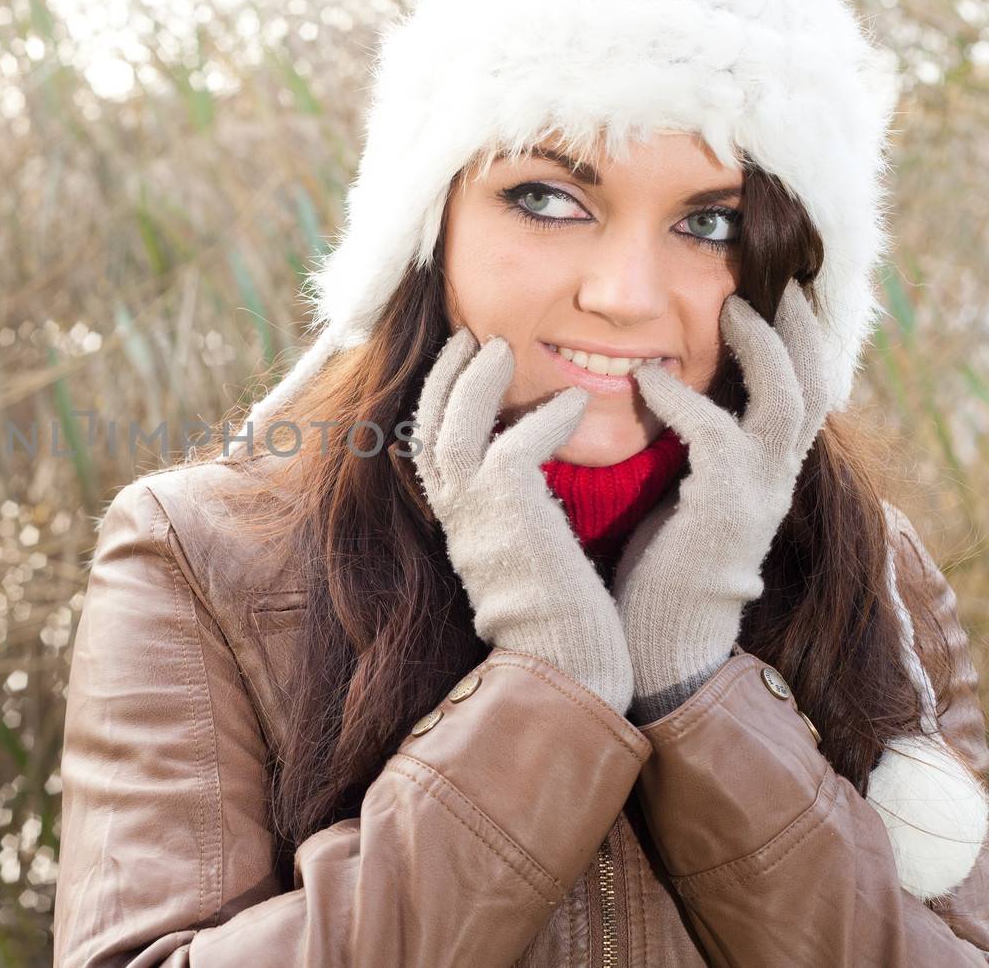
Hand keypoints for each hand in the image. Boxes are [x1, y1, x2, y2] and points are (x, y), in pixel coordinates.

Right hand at [412, 327, 633, 713]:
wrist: (562, 667)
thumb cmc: (559, 620)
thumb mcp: (524, 555)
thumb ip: (516, 516)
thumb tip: (529, 486)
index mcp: (460, 522)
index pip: (430, 447)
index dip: (440, 400)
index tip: (461, 364)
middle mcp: (456, 514)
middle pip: (427, 424)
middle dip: (445, 374)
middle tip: (469, 335)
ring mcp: (474, 513)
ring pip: (453, 425)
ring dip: (475, 380)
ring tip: (500, 345)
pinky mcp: (507, 512)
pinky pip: (514, 444)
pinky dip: (544, 417)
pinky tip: (576, 402)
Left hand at [614, 280, 830, 723]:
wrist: (655, 646)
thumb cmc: (654, 570)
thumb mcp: (683, 494)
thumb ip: (690, 448)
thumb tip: (660, 389)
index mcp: (766, 472)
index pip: (802, 391)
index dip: (797, 339)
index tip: (774, 288)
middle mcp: (776, 479)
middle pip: (816, 382)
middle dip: (802, 325)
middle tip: (777, 276)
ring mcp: (758, 494)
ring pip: (790, 398)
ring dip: (764, 345)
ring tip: (732, 301)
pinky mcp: (724, 510)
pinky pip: (716, 433)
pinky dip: (683, 397)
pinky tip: (646, 377)